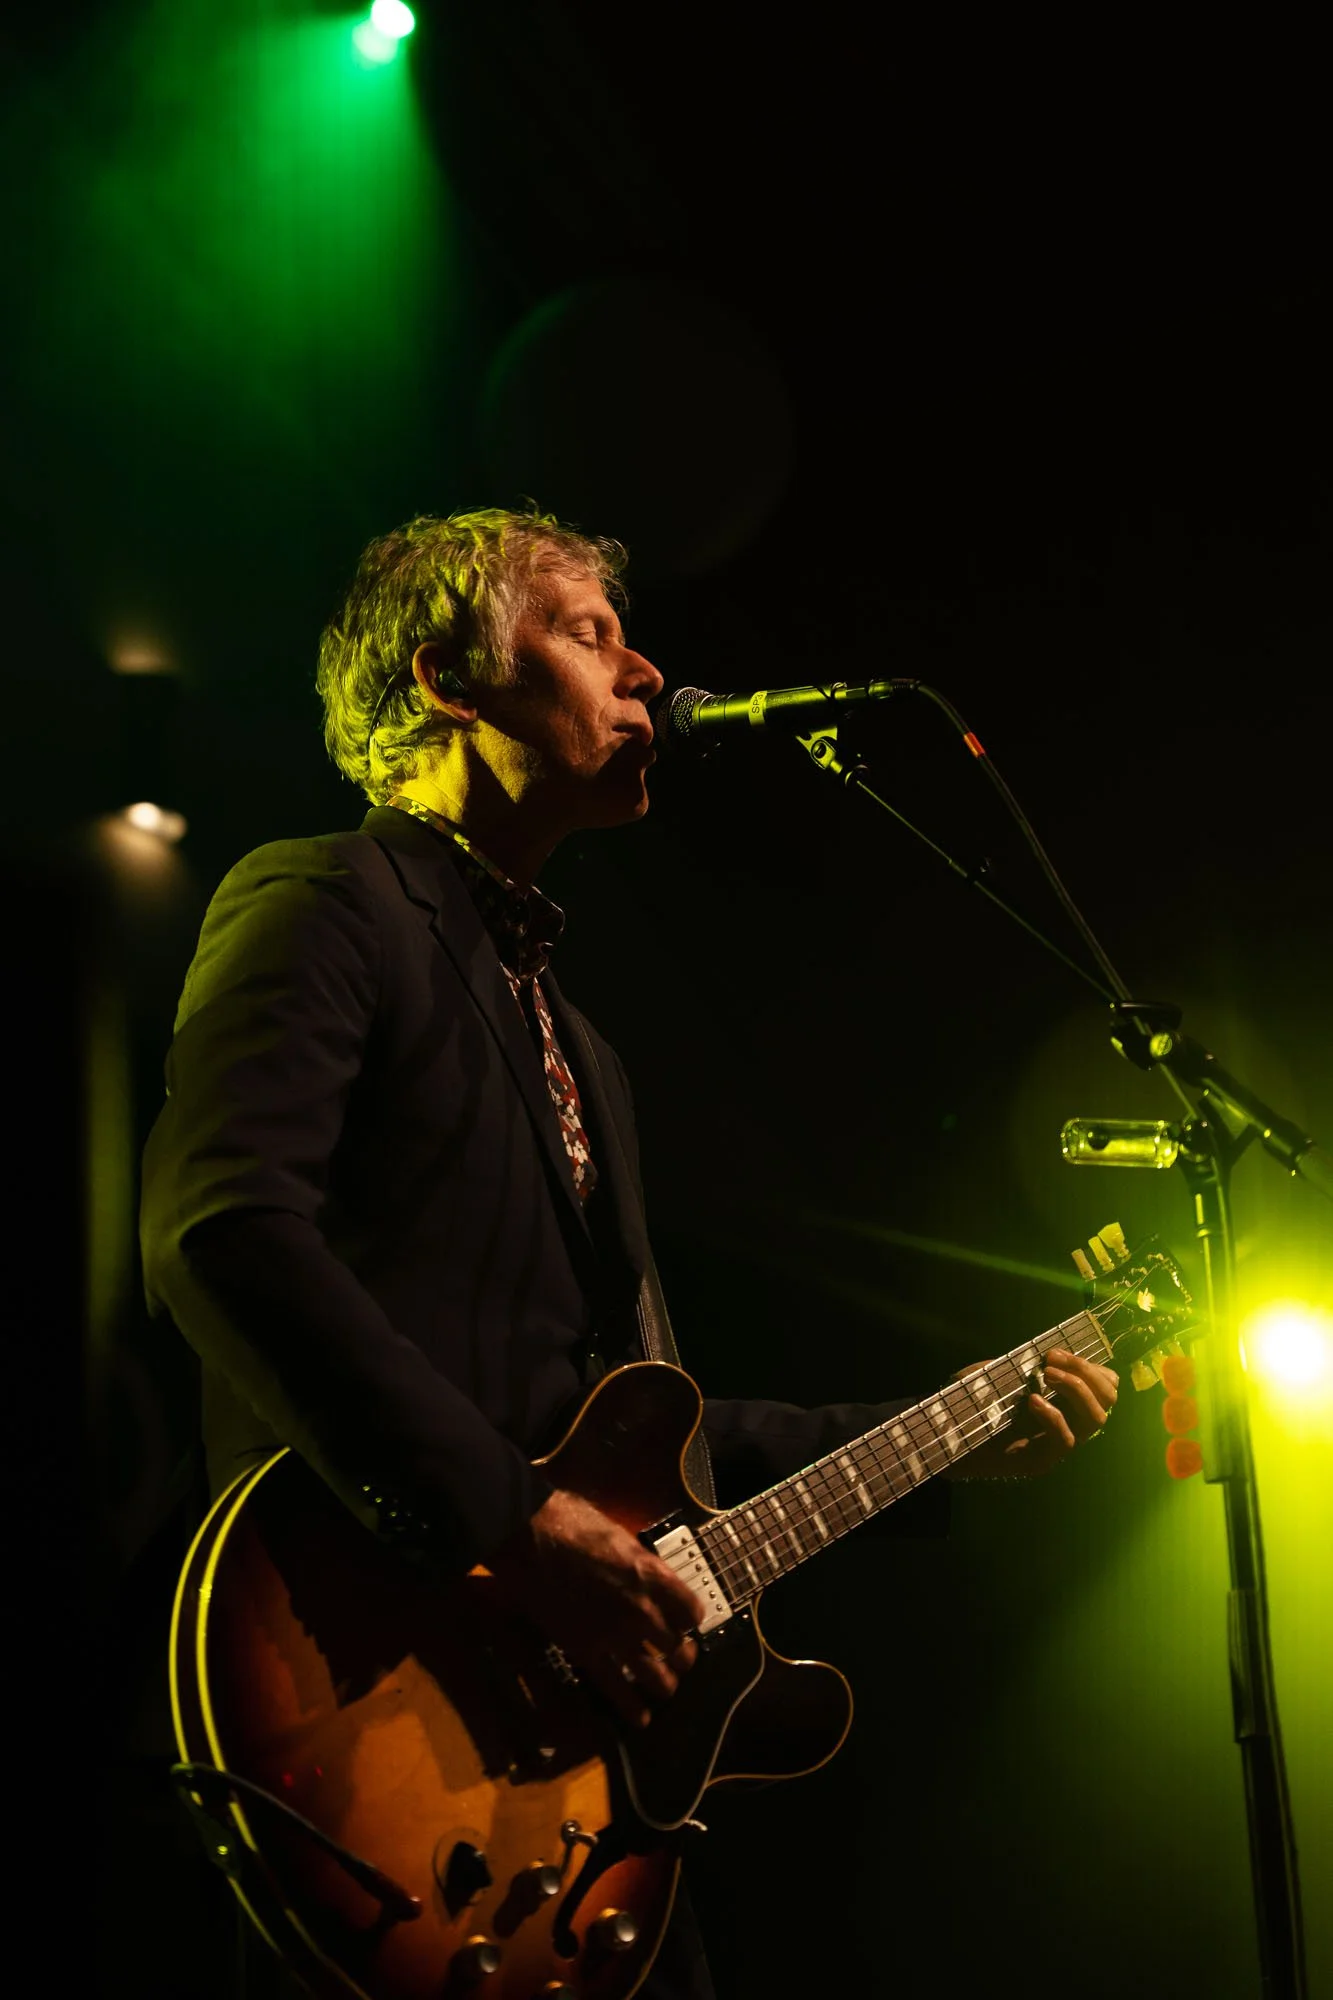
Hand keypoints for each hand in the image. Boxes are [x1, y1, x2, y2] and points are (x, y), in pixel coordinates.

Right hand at [486, 1488, 702, 1726]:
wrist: (530, 1539)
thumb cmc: (571, 1522)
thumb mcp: (620, 1535)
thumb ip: (639, 1563)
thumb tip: (644, 1575)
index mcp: (652, 1575)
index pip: (691, 1611)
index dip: (690, 1617)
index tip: (686, 1620)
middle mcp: (641, 1609)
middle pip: (676, 1645)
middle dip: (683, 1654)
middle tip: (681, 1657)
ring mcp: (615, 1635)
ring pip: (656, 1673)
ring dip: (666, 1683)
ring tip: (667, 1687)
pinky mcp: (586, 1653)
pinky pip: (616, 1689)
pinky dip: (632, 1708)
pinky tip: (642, 1719)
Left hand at [948, 1348, 1117, 1480]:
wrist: (944, 1438)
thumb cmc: (969, 1404)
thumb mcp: (996, 1374)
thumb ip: (1018, 1364)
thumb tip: (1038, 1352)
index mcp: (1064, 1401)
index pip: (1105, 1383)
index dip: (1089, 1364)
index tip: (1054, 1351)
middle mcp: (1069, 1423)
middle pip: (1109, 1397)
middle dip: (1086, 1372)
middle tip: (1051, 1361)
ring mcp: (1057, 1445)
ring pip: (1096, 1419)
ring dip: (1076, 1390)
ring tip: (1046, 1376)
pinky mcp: (1042, 1461)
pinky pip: (1066, 1440)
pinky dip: (1053, 1416)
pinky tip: (1032, 1401)